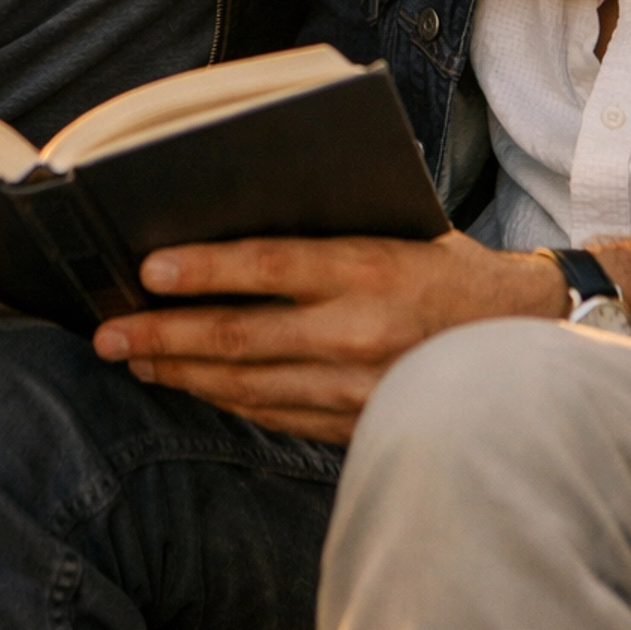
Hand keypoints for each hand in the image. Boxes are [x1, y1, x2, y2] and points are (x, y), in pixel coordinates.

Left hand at [92, 232, 564, 441]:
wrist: (524, 340)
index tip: (146, 268)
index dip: (204, 269)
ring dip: (182, 372)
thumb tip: (234, 205)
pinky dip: (224, 398)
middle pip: (241, 337)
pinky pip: (273, 414)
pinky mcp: (354, 424)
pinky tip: (190, 382)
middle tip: (106, 333)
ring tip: (133, 357)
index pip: (271, 266)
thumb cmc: (447, 264)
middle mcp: (361, 334)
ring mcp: (357, 389)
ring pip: (248, 385)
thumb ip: (329, 223)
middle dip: (164, 335)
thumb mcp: (399, 223)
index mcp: (373, 268)